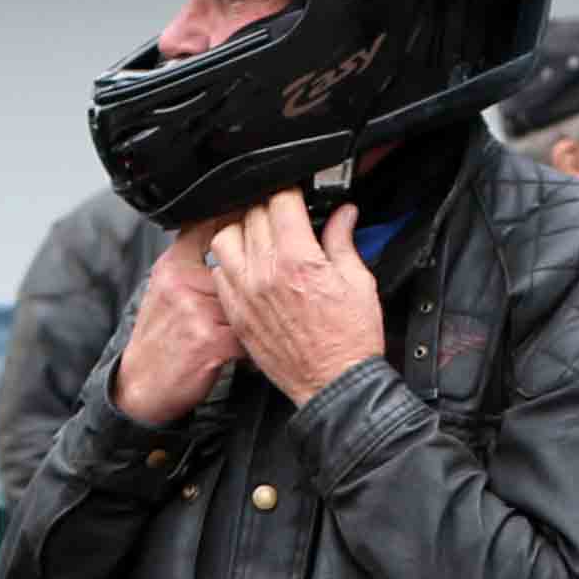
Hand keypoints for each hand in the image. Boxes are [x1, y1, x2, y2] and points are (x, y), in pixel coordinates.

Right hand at [107, 230, 241, 425]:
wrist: (140, 387)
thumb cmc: (160, 339)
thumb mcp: (166, 290)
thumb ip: (192, 262)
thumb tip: (231, 235)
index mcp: (172, 265)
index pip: (207, 224)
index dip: (236, 219)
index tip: (255, 221)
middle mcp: (181, 282)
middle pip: (240, 267)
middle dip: (256, 284)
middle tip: (265, 296)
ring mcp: (194, 310)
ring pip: (249, 302)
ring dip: (258, 319)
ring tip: (254, 331)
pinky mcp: (208, 340)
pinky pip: (248, 335)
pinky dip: (253, 347)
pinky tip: (248, 353)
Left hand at [209, 190, 387, 403]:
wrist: (334, 385)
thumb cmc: (349, 341)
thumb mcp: (358, 283)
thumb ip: (343, 242)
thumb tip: (343, 215)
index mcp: (299, 260)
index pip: (281, 201)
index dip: (292, 193)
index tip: (298, 198)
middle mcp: (266, 274)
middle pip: (253, 215)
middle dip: (270, 208)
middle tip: (285, 217)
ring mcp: (246, 294)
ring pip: (226, 238)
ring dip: (243, 230)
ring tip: (260, 236)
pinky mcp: (237, 313)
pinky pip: (219, 272)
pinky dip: (230, 262)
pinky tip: (249, 266)